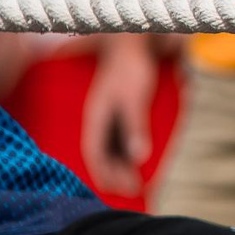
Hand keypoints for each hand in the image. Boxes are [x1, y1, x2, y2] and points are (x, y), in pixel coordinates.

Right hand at [83, 35, 159, 195]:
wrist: (133, 43)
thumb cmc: (131, 69)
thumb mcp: (134, 98)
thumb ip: (135, 126)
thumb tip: (139, 157)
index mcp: (96, 117)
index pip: (96, 153)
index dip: (106, 173)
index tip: (123, 189)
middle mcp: (99, 119)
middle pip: (103, 154)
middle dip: (116, 175)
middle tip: (135, 191)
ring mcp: (108, 116)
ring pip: (111, 148)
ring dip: (122, 166)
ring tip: (137, 184)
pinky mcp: (118, 112)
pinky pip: (118, 139)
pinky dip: (126, 153)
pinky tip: (138, 162)